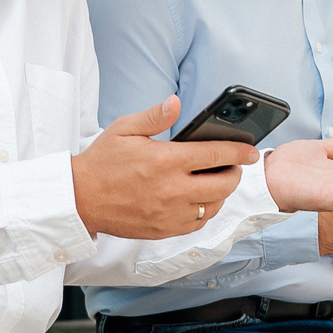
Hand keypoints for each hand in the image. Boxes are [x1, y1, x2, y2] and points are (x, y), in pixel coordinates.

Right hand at [72, 96, 258, 238]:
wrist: (80, 199)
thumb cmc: (102, 162)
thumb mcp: (123, 129)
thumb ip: (154, 117)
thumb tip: (176, 103)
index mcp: (165, 160)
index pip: (216, 155)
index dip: (239, 152)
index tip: (251, 151)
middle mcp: (172, 189)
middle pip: (224, 184)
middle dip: (235, 173)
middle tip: (233, 166)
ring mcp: (169, 213)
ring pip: (214, 206)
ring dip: (221, 193)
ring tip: (216, 181)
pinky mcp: (164, 230)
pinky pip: (198, 223)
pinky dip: (205, 211)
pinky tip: (199, 200)